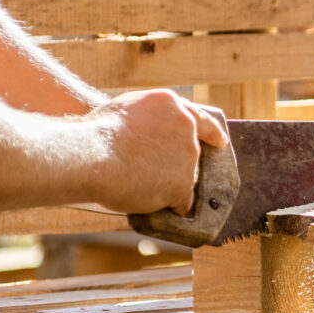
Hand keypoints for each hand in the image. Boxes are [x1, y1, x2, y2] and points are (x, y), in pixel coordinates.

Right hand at [91, 89, 227, 214]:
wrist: (93, 156)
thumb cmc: (98, 133)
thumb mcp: (125, 107)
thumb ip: (147, 116)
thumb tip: (150, 129)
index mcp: (171, 103)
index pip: (199, 118)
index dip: (210, 132)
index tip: (220, 141)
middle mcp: (186, 127)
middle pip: (191, 151)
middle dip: (176, 162)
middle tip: (152, 170)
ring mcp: (188, 157)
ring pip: (186, 177)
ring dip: (170, 183)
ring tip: (141, 184)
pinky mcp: (182, 185)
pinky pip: (182, 202)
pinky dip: (173, 206)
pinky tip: (163, 208)